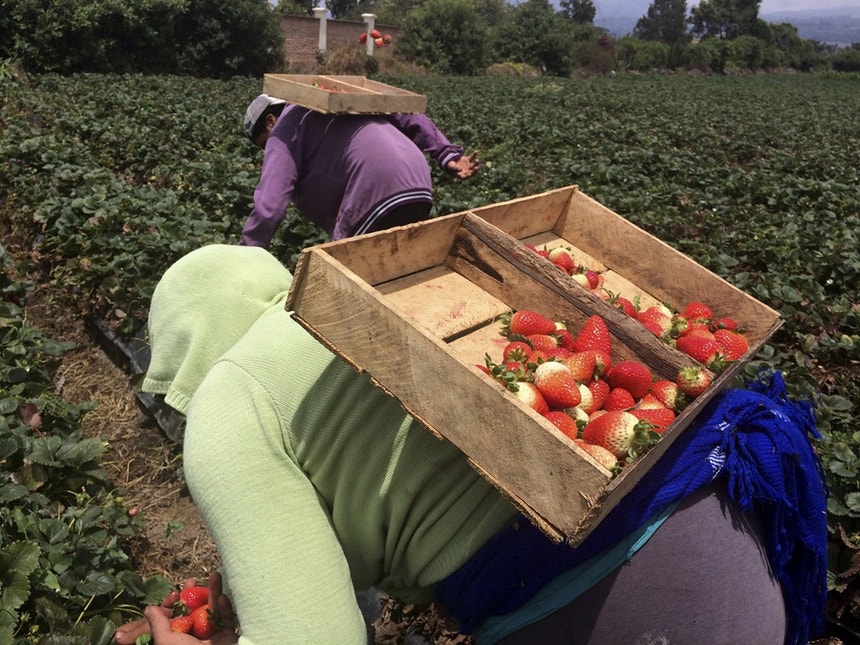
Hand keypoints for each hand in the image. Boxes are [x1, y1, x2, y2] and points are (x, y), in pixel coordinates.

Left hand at [114, 573, 236, 644]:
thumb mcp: (165, 640)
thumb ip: (157, 624)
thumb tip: (148, 608)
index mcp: (179, 636)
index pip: (177, 615)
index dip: (176, 601)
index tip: (176, 592)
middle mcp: (195, 633)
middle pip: (195, 608)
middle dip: (195, 592)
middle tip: (192, 580)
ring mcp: (212, 632)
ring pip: (213, 608)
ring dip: (214, 591)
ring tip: (215, 575)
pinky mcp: (226, 633)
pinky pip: (226, 617)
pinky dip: (225, 607)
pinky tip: (222, 597)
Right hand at [445, 151, 479, 178]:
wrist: (451, 160)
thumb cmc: (450, 166)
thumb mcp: (451, 167)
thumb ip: (455, 169)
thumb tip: (460, 169)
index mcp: (462, 175)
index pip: (465, 177)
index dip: (468, 176)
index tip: (470, 175)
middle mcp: (466, 171)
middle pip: (472, 172)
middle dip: (474, 170)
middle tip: (476, 168)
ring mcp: (468, 166)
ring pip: (473, 165)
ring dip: (476, 163)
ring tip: (477, 160)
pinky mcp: (468, 160)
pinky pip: (472, 157)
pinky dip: (474, 154)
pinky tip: (476, 151)